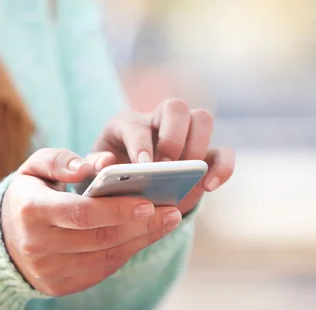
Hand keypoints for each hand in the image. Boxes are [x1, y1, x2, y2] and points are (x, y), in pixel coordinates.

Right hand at [1, 148, 182, 295]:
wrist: (2, 241)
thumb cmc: (28, 196)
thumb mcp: (34, 168)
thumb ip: (62, 160)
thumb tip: (100, 163)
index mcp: (31, 211)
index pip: (80, 213)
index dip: (116, 210)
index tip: (149, 202)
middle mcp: (37, 246)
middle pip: (100, 238)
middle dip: (140, 225)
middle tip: (171, 211)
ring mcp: (49, 271)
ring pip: (106, 258)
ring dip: (141, 240)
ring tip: (168, 222)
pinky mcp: (60, 287)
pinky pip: (102, 271)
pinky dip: (127, 253)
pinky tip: (146, 236)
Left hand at [94, 99, 235, 214]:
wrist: (128, 195)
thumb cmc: (107, 183)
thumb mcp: (93, 177)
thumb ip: (92, 169)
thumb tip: (104, 162)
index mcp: (126, 125)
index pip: (136, 124)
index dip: (141, 143)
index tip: (143, 166)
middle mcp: (158, 122)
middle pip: (175, 107)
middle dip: (173, 136)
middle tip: (167, 166)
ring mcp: (185, 136)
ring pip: (202, 118)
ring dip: (198, 145)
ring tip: (188, 175)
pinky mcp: (206, 156)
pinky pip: (223, 152)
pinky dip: (222, 167)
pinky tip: (209, 186)